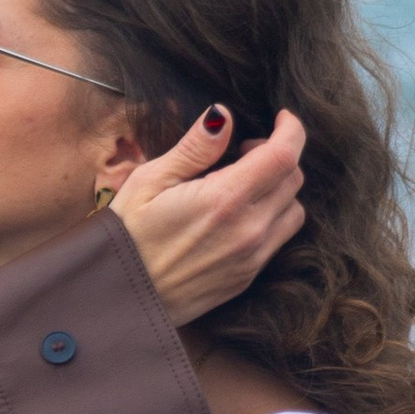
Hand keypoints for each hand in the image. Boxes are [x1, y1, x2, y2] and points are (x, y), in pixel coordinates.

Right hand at [110, 104, 306, 324]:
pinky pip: (280, 239)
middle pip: (293, 180)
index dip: (291, 130)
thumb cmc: (127, 235)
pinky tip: (238, 214)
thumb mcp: (150, 181)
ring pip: (294, 210)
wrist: (121, 297)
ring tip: (243, 185)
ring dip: (279, 189)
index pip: (283, 156)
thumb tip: (223, 115)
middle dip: (277, 155)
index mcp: (224, 200)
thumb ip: (194, 148)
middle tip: (244, 151)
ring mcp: (252, 258)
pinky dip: (272, 217)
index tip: (282, 118)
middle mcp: (248, 230)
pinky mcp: (247, 276)